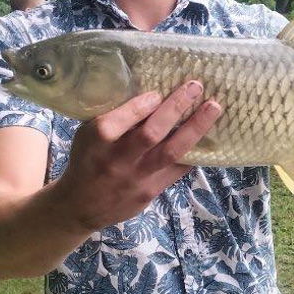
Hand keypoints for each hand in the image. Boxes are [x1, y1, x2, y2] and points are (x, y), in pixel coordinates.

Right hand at [54, 80, 220, 232]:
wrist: (80, 206)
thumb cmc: (87, 159)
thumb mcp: (88, 134)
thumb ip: (115, 117)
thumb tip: (152, 92)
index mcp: (96, 141)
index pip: (121, 120)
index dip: (141, 106)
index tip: (158, 92)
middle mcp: (116, 160)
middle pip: (151, 134)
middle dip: (176, 108)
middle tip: (195, 87)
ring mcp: (136, 178)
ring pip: (171, 152)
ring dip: (195, 128)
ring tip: (213, 108)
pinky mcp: (150, 192)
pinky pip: (178, 169)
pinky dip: (194, 151)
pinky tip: (208, 135)